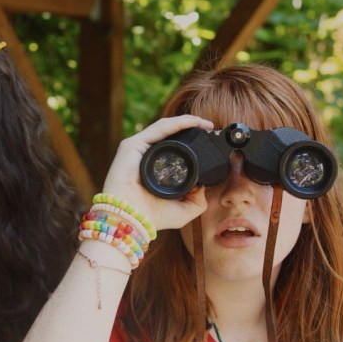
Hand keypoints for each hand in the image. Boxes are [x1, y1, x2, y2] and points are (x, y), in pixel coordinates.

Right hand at [101, 115, 214, 230]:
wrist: (133, 220)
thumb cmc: (153, 217)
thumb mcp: (185, 210)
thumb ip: (198, 200)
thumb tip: (204, 185)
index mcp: (154, 169)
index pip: (173, 148)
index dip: (191, 141)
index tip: (210, 140)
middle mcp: (145, 157)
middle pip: (170, 135)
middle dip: (191, 127)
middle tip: (210, 127)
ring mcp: (137, 149)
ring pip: (165, 127)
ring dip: (187, 121)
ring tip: (205, 123)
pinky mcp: (132, 145)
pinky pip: (159, 128)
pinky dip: (178, 122)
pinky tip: (194, 121)